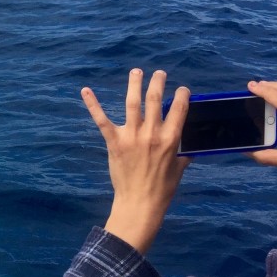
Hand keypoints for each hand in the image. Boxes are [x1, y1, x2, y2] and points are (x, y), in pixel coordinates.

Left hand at [82, 69, 190, 254]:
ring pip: (133, 103)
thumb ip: (184, 154)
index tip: (181, 89)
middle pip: (155, 100)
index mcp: (171, 139)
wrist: (140, 204)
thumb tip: (192, 147)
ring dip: (134, 84)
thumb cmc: (162, 189)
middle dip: (157, 82)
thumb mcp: (180, 169)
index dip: (181, 95)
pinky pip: (102, 120)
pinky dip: (93, 104)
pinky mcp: (114, 141)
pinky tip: (85, 90)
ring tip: (136, 71)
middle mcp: (152, 134)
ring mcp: (132, 136)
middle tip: (158, 73)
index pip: (179, 109)